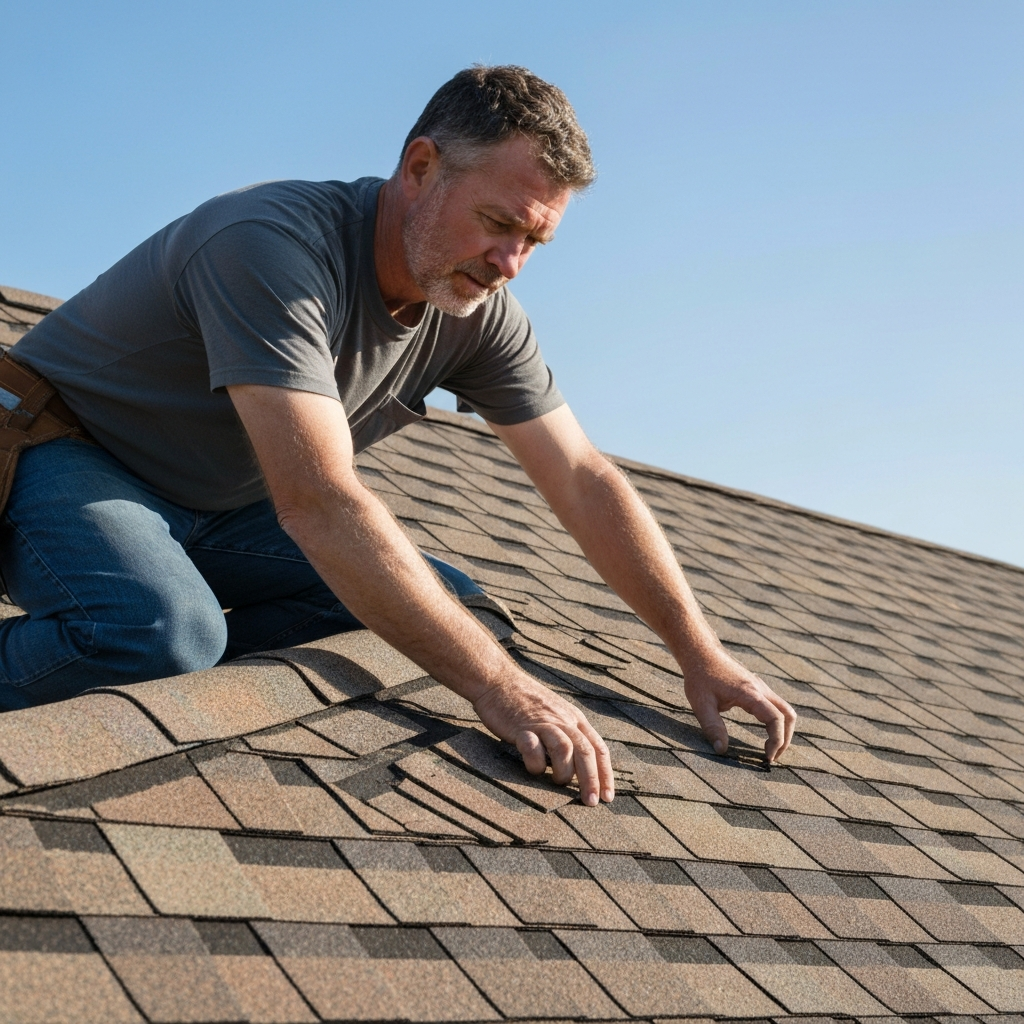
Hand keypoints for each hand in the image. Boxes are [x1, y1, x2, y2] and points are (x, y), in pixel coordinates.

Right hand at [472, 672, 614, 804]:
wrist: (499, 681)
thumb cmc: (526, 702)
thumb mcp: (556, 713)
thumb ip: (567, 735)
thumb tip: (578, 768)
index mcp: (574, 718)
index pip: (598, 748)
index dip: (605, 774)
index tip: (607, 797)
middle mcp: (562, 720)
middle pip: (585, 751)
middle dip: (591, 779)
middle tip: (591, 802)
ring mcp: (542, 723)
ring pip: (565, 749)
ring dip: (564, 772)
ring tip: (559, 782)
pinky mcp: (521, 727)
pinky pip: (533, 748)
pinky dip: (536, 764)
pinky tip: (533, 769)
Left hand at [682, 646, 796, 761]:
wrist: (701, 653)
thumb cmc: (700, 676)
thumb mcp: (701, 704)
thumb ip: (712, 727)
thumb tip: (721, 750)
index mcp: (750, 693)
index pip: (775, 719)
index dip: (776, 741)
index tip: (767, 757)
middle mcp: (760, 689)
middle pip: (788, 715)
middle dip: (785, 738)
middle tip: (772, 757)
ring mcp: (760, 687)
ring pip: (784, 709)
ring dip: (783, 729)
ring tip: (771, 747)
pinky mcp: (756, 687)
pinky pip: (775, 705)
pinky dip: (777, 720)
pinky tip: (765, 732)